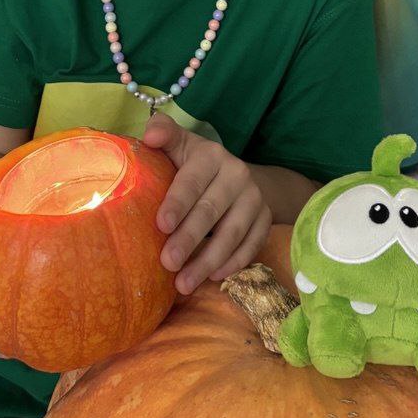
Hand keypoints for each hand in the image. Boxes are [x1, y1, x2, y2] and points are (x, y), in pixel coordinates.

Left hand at [141, 112, 271, 295]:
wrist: (235, 174)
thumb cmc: (192, 164)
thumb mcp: (179, 144)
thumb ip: (163, 134)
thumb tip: (151, 136)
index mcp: (211, 154)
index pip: (193, 181)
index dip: (178, 203)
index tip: (162, 226)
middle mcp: (237, 173)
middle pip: (211, 211)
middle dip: (189, 239)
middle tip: (168, 263)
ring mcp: (254, 197)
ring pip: (233, 233)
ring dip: (208, 261)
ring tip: (184, 283)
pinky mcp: (266, 218)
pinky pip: (252, 245)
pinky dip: (234, 263)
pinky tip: (214, 277)